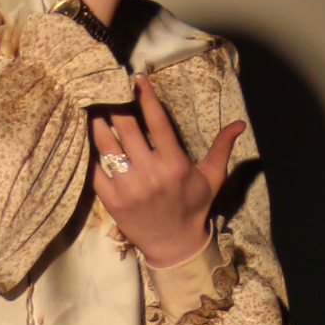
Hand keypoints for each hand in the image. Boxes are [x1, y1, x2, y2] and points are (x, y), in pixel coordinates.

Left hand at [90, 76, 241, 267]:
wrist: (174, 245)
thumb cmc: (193, 207)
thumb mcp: (212, 177)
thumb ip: (222, 147)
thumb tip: (239, 123)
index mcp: (175, 165)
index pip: (157, 122)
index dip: (146, 98)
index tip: (136, 79)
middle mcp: (151, 174)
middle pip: (126, 128)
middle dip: (116, 105)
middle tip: (107, 89)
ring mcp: (128, 187)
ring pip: (107, 145)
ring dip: (98, 123)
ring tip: (92, 107)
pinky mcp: (111, 200)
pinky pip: (95, 169)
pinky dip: (90, 151)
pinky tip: (85, 136)